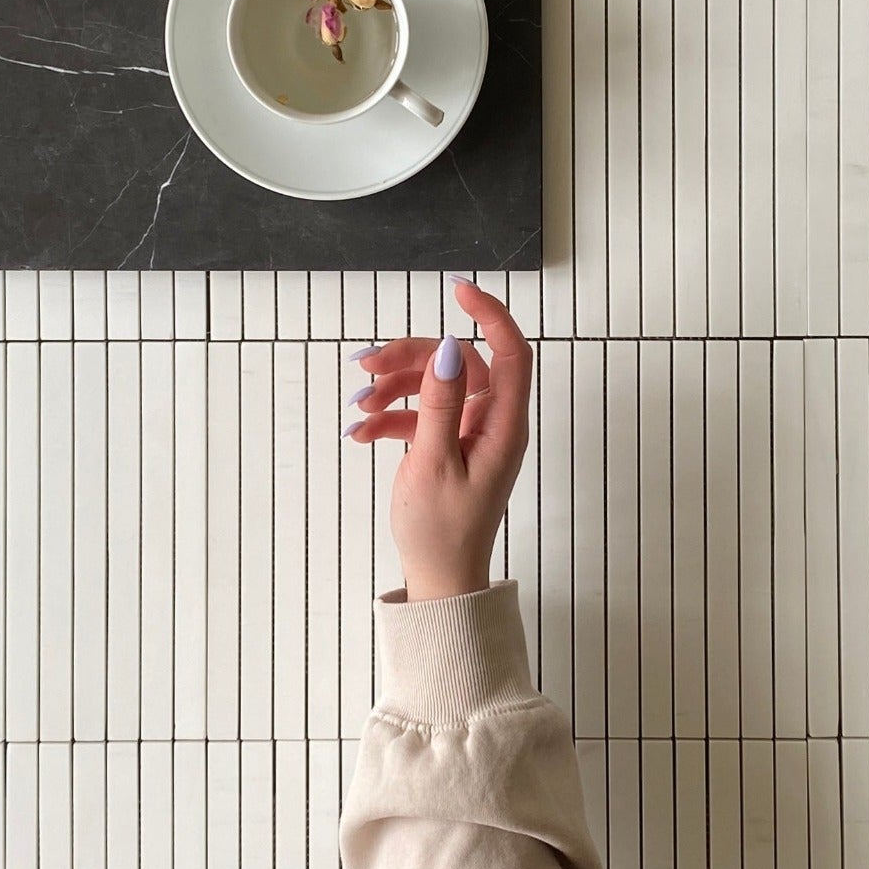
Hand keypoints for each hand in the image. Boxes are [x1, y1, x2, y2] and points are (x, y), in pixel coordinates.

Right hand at [343, 281, 532, 603]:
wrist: (439, 579)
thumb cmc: (443, 531)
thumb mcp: (434, 463)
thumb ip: (440, 403)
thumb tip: (451, 348)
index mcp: (505, 426)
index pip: (510, 352)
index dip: (489, 315)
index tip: (457, 289)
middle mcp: (494, 423)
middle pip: (459, 363)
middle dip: (411, 357)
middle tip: (366, 365)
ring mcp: (472, 432)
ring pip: (436, 384)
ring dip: (394, 387)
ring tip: (358, 404)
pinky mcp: (449, 444)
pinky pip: (422, 413)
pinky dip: (390, 416)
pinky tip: (360, 432)